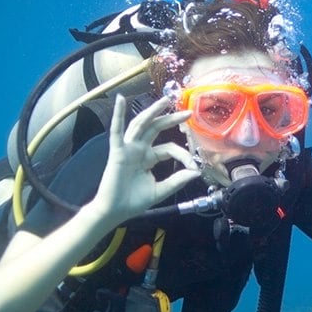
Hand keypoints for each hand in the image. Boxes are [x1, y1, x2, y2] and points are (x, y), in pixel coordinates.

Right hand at [92, 95, 199, 224]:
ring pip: (141, 124)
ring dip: (152, 111)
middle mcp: (139, 149)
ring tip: (165, 100)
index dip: (183, 155)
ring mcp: (128, 149)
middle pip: (156, 128)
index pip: (169, 149)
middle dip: (172, 119)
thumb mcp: (161, 190)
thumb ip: (177, 180)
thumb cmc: (134, 201)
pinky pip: (116, 131)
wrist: (116, 211)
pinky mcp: (117, 152)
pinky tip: (120, 100)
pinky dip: (117, 115)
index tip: (195, 166)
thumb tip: (196, 172)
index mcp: (149, 158)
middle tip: (187, 112)